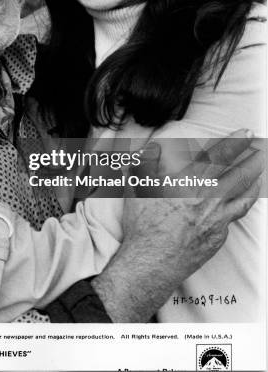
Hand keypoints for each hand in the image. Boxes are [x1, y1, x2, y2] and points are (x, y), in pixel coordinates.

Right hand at [93, 130, 263, 321]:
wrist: (153, 261)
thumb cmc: (144, 225)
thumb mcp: (139, 187)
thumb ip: (147, 163)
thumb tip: (152, 148)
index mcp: (190, 183)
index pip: (217, 157)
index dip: (233, 143)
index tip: (245, 133)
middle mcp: (208, 199)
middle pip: (239, 175)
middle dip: (253, 160)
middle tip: (262, 150)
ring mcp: (217, 220)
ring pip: (243, 197)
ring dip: (254, 183)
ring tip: (260, 174)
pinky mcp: (218, 237)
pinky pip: (233, 219)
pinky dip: (239, 207)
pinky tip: (240, 205)